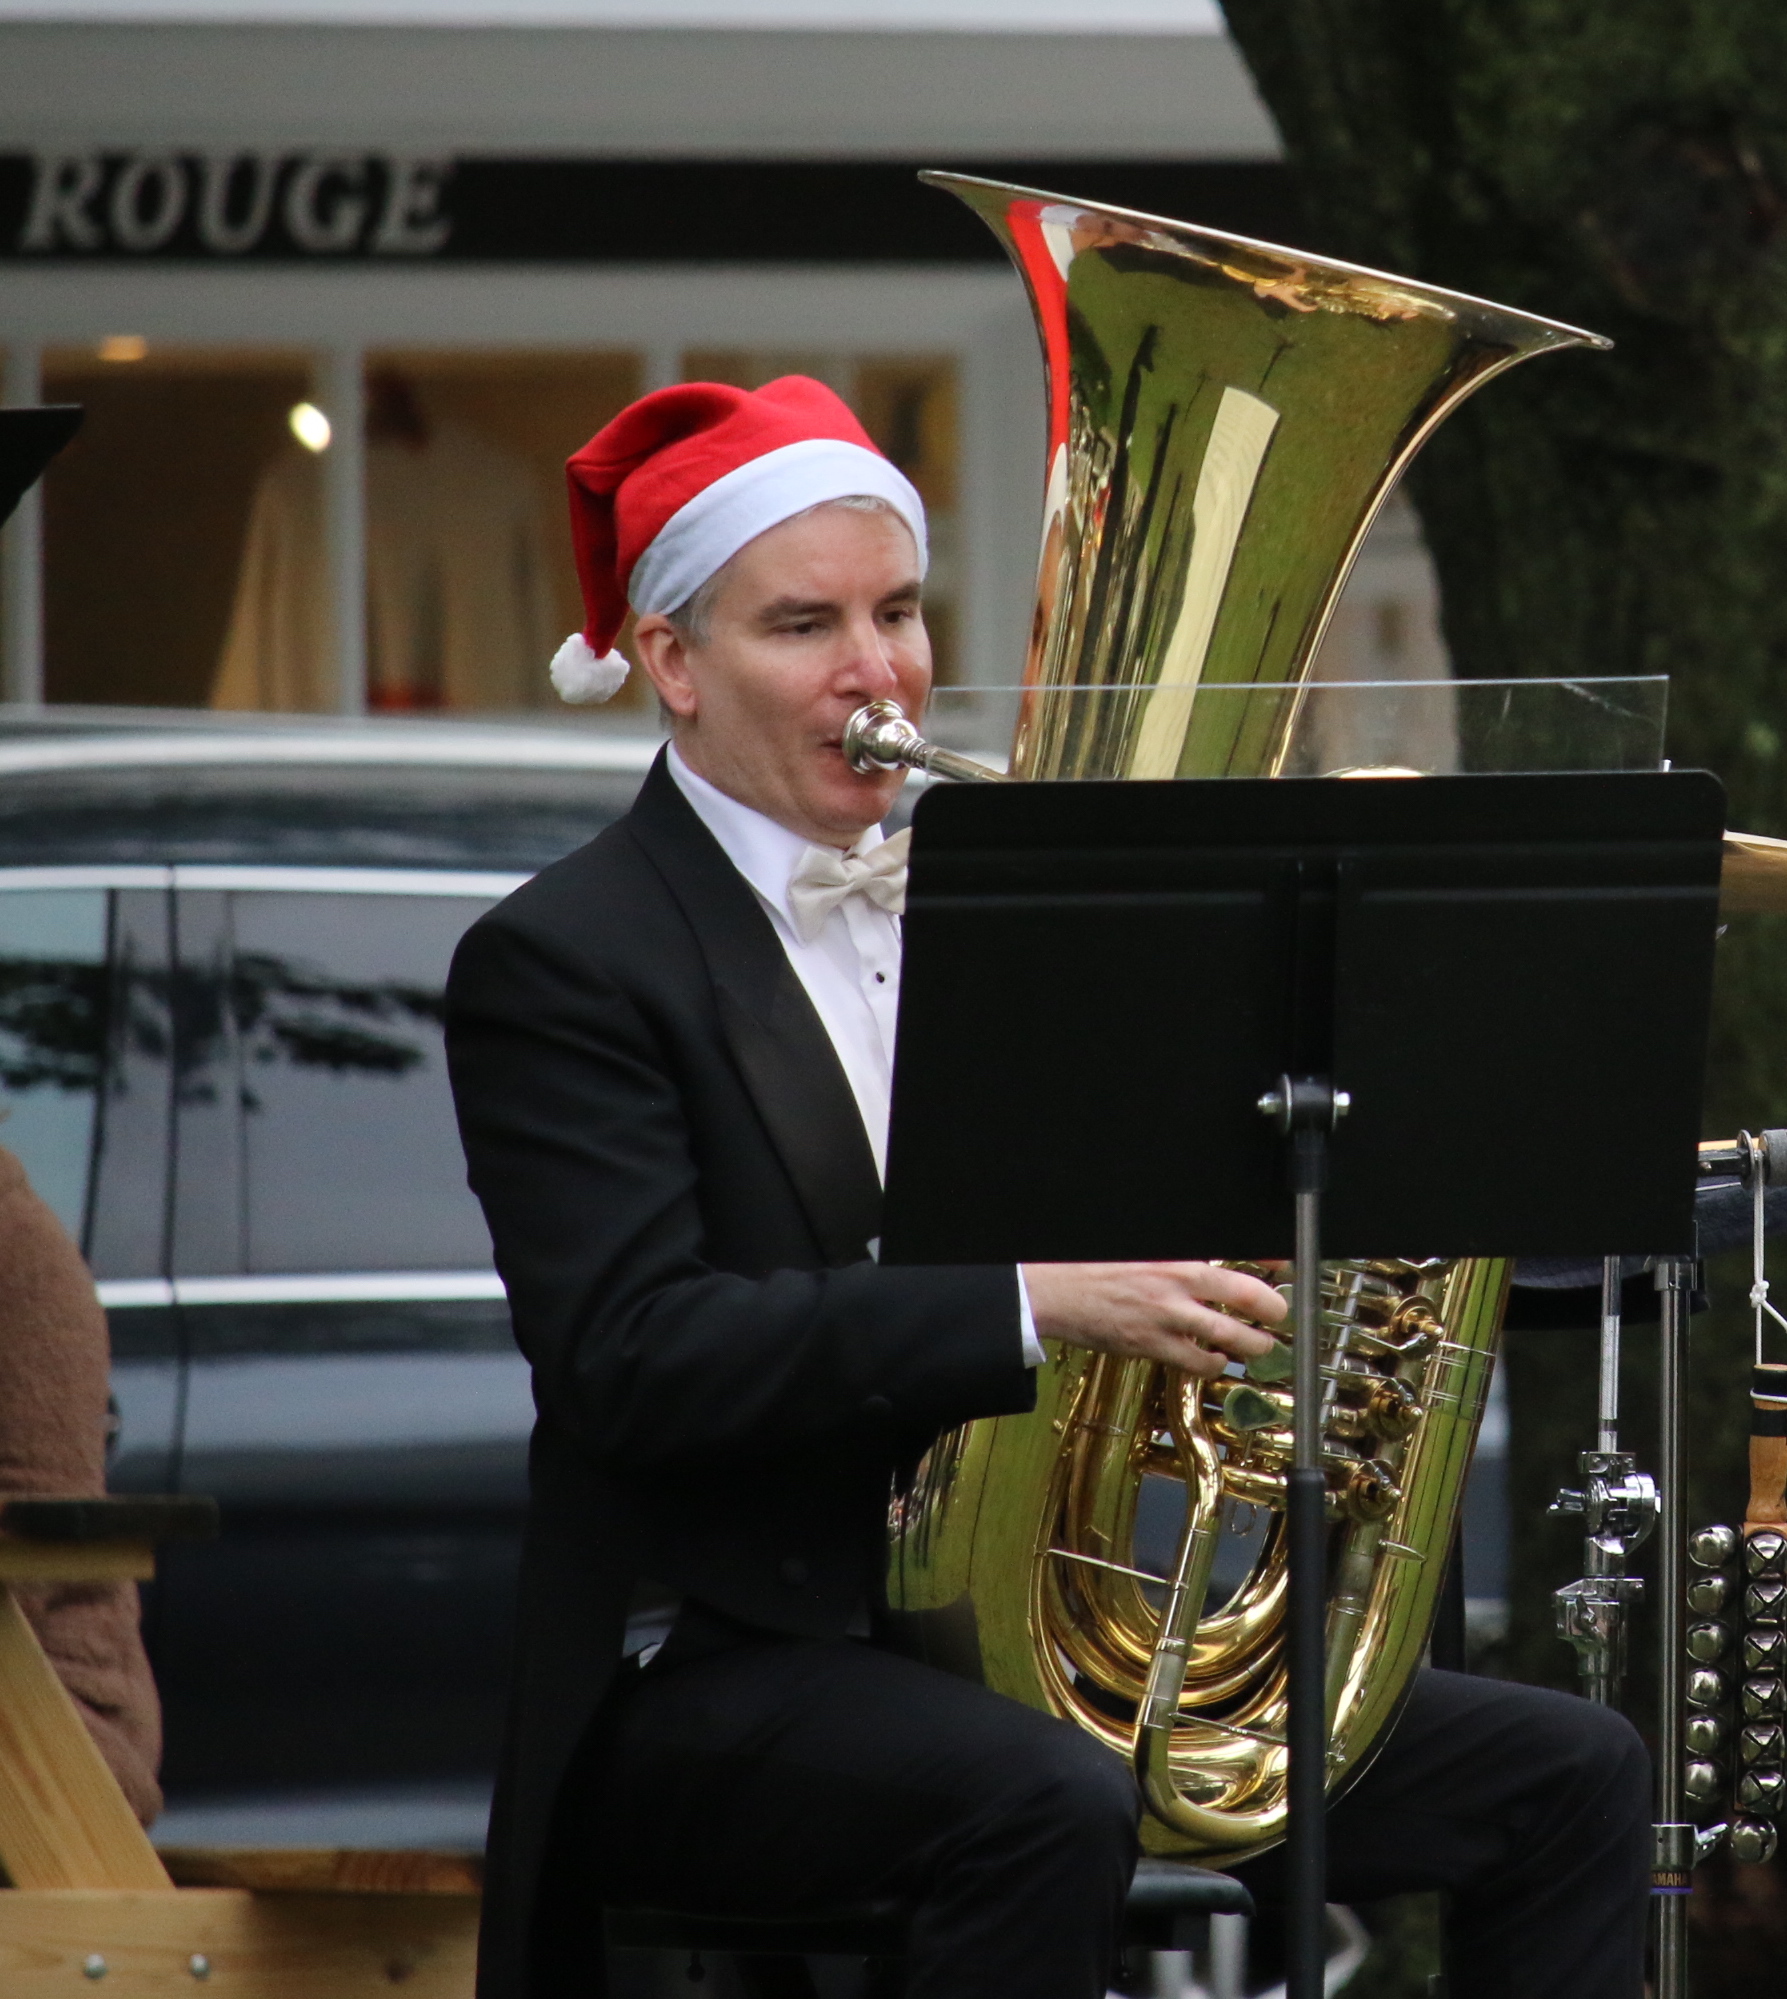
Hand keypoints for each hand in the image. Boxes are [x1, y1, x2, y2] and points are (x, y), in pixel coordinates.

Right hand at [1021, 1261, 1284, 1378]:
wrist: (1050, 1290)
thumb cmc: (1089, 1265)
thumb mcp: (1139, 1248)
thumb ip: (1176, 1256)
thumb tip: (1204, 1259)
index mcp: (1175, 1254)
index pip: (1236, 1252)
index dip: (1270, 1259)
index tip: (1287, 1265)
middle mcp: (1177, 1282)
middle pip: (1247, 1296)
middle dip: (1274, 1309)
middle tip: (1282, 1315)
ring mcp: (1167, 1316)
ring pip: (1230, 1334)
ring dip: (1252, 1343)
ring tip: (1261, 1345)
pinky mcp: (1152, 1345)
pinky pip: (1197, 1362)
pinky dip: (1213, 1364)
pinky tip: (1215, 1360)